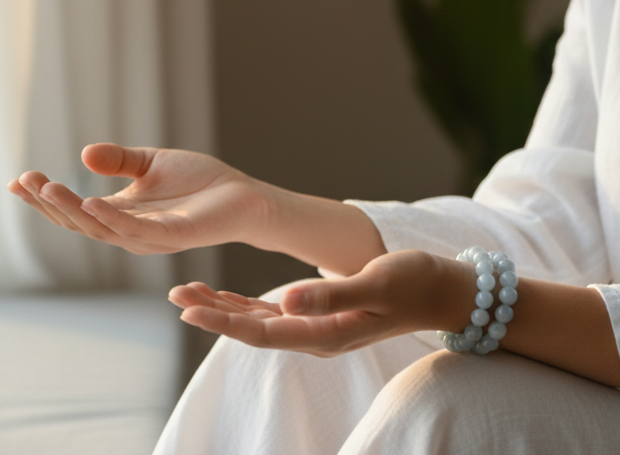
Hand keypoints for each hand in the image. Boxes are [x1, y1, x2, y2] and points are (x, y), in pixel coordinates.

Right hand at [7, 143, 269, 254]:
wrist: (243, 195)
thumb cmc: (200, 182)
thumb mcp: (150, 164)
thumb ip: (119, 160)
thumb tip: (83, 154)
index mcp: (120, 214)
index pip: (73, 211)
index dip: (44, 198)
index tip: (17, 181)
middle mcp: (128, 231)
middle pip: (78, 223)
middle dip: (49, 203)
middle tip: (26, 180)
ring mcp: (149, 237)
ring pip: (100, 229)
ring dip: (72, 209)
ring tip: (47, 186)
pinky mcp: (173, 236)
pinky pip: (136, 230)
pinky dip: (112, 218)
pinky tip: (91, 201)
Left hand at [169, 250, 474, 356]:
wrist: (441, 290)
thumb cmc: (413, 282)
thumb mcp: (374, 285)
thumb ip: (331, 295)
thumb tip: (284, 301)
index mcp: (326, 334)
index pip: (265, 332)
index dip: (225, 322)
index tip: (191, 311)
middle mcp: (316, 336)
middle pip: (253, 329)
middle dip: (214, 314)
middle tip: (177, 297)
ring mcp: (317, 327)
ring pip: (258, 322)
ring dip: (223, 309)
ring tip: (187, 294)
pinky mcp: (319, 314)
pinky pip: (272, 313)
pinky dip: (244, 304)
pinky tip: (223, 296)